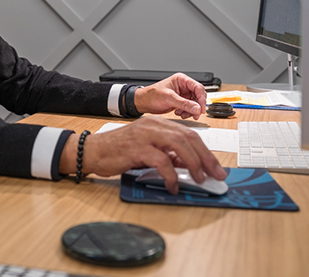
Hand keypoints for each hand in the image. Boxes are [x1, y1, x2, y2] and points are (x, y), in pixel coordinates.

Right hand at [58, 116, 225, 192]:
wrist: (93, 151)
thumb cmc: (118, 151)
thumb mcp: (147, 151)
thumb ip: (167, 154)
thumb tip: (188, 165)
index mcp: (158, 124)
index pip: (189, 134)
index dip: (205, 151)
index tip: (215, 167)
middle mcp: (154, 125)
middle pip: (189, 138)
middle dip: (205, 158)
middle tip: (215, 174)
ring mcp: (145, 135)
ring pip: (179, 145)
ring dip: (193, 164)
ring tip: (199, 178)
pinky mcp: (137, 148)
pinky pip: (161, 160)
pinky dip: (171, 174)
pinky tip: (173, 185)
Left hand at [134, 73, 206, 118]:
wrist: (143, 103)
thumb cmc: (151, 95)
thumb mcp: (168, 98)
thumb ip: (183, 103)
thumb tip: (196, 108)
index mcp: (181, 80)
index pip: (198, 88)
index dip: (202, 98)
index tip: (201, 109)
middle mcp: (183, 86)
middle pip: (198, 96)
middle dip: (197, 106)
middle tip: (195, 115)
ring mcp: (182, 95)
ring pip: (195, 103)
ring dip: (191, 111)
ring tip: (183, 114)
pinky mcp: (180, 102)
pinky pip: (189, 108)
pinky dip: (187, 112)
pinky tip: (179, 113)